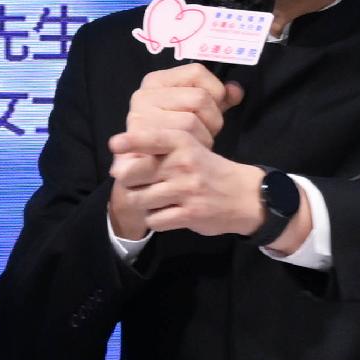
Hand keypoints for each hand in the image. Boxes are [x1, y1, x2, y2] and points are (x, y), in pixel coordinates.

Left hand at [104, 68, 241, 238]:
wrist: (245, 196)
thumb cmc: (208, 171)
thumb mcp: (190, 150)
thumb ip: (158, 153)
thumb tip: (118, 167)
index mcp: (183, 143)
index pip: (153, 139)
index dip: (131, 141)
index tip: (114, 144)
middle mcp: (183, 164)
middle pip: (134, 175)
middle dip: (130, 183)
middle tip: (139, 185)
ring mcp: (187, 190)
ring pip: (141, 199)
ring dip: (143, 204)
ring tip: (157, 201)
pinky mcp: (190, 214)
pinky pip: (155, 220)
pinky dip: (156, 220)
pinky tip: (167, 214)